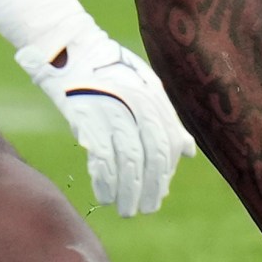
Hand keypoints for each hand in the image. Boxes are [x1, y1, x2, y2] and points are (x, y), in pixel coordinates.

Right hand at [15, 22, 198, 216]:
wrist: (72, 52)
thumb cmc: (110, 72)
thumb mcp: (146, 88)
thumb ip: (167, 119)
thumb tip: (189, 151)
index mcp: (154, 98)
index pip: (168, 143)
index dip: (166, 172)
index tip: (161, 190)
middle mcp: (137, 105)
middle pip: (152, 156)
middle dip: (152, 188)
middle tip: (147, 209)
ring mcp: (113, 111)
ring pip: (129, 162)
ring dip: (129, 192)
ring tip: (126, 209)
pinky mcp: (87, 118)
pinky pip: (102, 159)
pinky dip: (105, 182)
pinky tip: (104, 196)